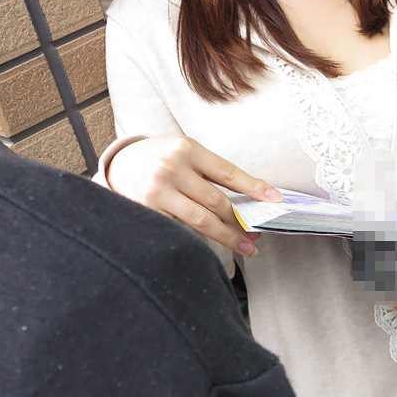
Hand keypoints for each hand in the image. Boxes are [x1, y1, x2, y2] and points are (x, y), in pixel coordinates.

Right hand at [107, 135, 281, 258]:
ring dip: (227, 236)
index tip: (276, 200)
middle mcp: (172, 169)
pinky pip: (181, 229)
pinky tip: (214, 246)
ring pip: (201, 220)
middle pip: (217, 201)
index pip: (228, 172)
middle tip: (257, 235)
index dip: (254, 187)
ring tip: (245, 246)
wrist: (120, 164)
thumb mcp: (186, 153)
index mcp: (188, 149)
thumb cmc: (163, 158)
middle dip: (240, 221)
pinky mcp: (147, 211)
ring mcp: (158, 191)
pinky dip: (200, 239)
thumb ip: (211, 171)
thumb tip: (250, 197)